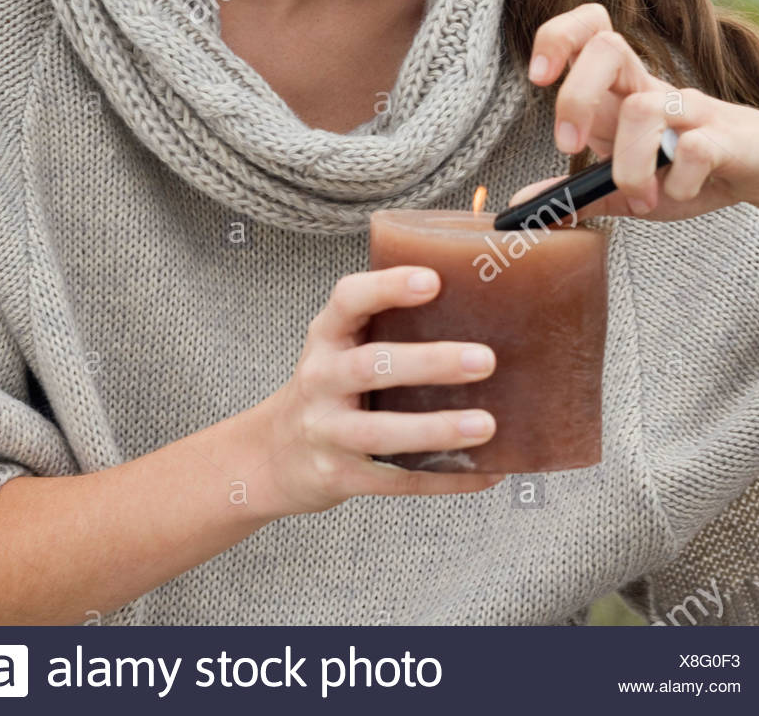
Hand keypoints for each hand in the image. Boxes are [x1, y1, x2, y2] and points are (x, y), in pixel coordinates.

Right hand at [260, 266, 505, 515]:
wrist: (271, 454)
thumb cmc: (325, 388)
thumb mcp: (338, 347)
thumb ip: (384, 328)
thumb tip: (475, 311)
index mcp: (326, 338)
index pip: (349, 300)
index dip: (387, 287)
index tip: (432, 280)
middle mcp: (321, 380)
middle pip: (372, 366)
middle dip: (430, 362)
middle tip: (484, 360)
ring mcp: (328, 431)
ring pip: (382, 432)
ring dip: (437, 429)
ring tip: (485, 424)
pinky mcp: (341, 475)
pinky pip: (398, 479)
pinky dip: (446, 477)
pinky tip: (487, 472)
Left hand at [509, 2, 758, 229]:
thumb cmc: (696, 170)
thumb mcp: (629, 187)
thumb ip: (579, 192)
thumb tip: (522, 204)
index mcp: (625, 92)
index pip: (590, 31)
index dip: (558, 39)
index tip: (537, 78)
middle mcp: (654, 90)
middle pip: (607, 49)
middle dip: (575, 97)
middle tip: (569, 145)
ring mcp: (691, 110)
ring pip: (643, 109)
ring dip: (628, 165)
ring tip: (639, 197)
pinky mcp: (727, 138)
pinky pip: (694, 149)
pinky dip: (677, 183)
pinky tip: (678, 194)